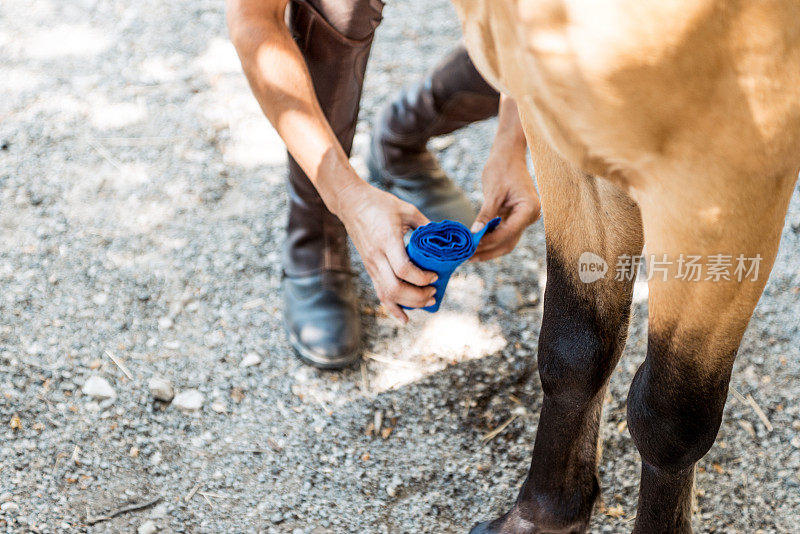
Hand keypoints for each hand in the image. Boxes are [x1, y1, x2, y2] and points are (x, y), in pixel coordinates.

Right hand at [335, 182, 437, 323]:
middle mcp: (377, 257)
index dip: (422, 278)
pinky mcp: (369, 269)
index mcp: (387, 241)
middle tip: (434, 292)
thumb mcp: (407, 210)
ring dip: (409, 303)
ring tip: (427, 301)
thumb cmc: (380, 204)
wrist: (352, 204)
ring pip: (388, 295)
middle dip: (418, 296)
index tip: (436, 275)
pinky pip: (380, 293)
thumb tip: (444, 240)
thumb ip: (425, 225)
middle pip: (396, 288)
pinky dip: (392, 308)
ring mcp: (371, 265)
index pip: (404, 269)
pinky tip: (404, 318)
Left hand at [470, 147, 540, 261]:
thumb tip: (475, 233)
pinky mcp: (515, 218)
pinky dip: (490, 239)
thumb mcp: (493, 192)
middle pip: (509, 242)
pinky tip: (476, 244)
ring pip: (506, 241)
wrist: (508, 155)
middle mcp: (529, 216)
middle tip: (469, 257)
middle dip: (489, 251)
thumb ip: (486, 214)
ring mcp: (523, 218)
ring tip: (469, 255)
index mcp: (529, 208)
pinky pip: (503, 233)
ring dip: (489, 249)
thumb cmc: (502, 168)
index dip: (490, 241)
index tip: (473, 247)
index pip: (509, 231)